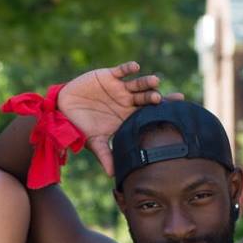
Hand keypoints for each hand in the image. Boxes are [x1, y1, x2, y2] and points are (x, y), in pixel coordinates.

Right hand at [57, 62, 174, 174]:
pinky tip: (135, 67)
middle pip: (147, 98)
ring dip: (146, 82)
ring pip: (137, 84)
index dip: (162, 114)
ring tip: (155, 81)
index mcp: (127, 117)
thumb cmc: (81, 127)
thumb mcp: (94, 142)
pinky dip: (128, 68)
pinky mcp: (108, 76)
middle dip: (156, 98)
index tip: (178, 114)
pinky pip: (121, 71)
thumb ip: (105, 155)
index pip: (148, 115)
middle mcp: (127, 102)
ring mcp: (119, 88)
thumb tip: (113, 176)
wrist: (64, 110)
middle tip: (164, 99)